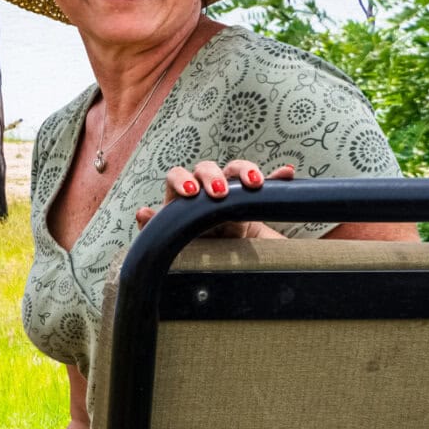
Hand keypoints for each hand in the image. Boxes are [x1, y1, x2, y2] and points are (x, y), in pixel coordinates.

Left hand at [134, 159, 293, 235]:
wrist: (222, 260)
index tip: (191, 195)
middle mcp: (206, 188)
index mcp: (183, 197)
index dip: (183, 180)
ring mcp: (232, 192)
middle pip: (206, 168)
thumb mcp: (175, 240)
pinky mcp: (254, 199)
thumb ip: (157, 227)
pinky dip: (278, 178)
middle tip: (219, 193)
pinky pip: (269, 184)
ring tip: (254, 184)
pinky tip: (286, 174)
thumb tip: (142, 212)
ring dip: (244, 171)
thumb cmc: (193, 248)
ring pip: (236, 169)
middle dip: (212, 176)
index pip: (178, 176)